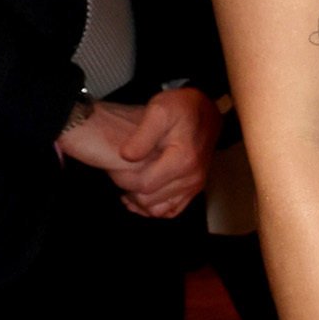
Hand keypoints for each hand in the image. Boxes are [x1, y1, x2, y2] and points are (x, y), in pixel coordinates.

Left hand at [58, 86, 217, 218]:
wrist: (205, 110)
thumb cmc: (181, 108)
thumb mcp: (158, 111)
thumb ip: (141, 135)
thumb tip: (126, 157)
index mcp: (182, 160)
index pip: (143, 185)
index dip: (123, 180)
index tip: (114, 168)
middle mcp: (191, 178)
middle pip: (149, 199)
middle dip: (128, 189)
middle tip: (118, 173)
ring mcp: (194, 186)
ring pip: (158, 210)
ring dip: (139, 201)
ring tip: (127, 185)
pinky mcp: (194, 189)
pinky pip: (171, 211)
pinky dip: (154, 208)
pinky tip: (140, 196)